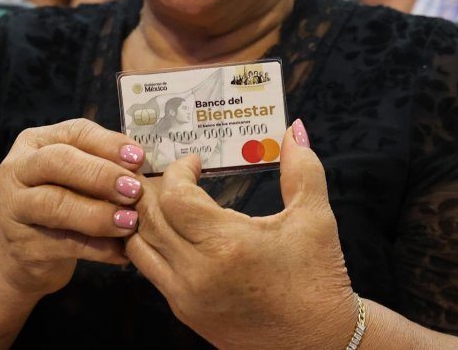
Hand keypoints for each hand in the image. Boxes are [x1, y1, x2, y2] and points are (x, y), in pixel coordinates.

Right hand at [0, 119, 146, 298]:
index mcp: (36, 142)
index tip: (138, 159)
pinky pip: (63, 244)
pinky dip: (97, 248)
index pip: (74, 132)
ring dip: (98, 214)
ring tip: (130, 223)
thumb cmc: (62, 203)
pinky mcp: (21, 245)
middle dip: (100, 175)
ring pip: (55, 205)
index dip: (108, 144)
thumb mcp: (76, 178)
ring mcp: (13, 208)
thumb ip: (103, 166)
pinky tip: (122, 251)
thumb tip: (144, 167)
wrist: (24, 251)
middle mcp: (18, 169)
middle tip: (134, 190)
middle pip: (57, 162)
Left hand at [125, 119, 357, 348]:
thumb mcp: (315, 218)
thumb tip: (293, 128)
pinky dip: (151, 245)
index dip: (178, 171)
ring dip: (144, 218)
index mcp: (227, 245)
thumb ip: (302, 168)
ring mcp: (186, 296)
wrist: (318, 344)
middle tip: (169, 171)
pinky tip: (170, 230)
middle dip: (152, 188)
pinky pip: (150, 271)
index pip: (174, 197)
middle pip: (147, 218)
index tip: (194, 162)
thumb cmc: (319, 279)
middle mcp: (197, 273)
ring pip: (139, 247)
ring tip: (163, 198)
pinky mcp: (184, 312)